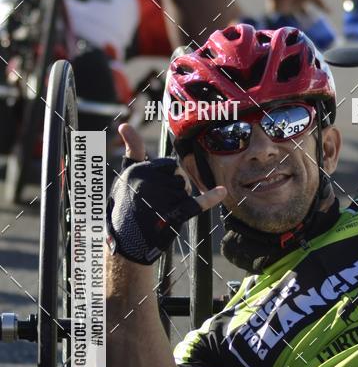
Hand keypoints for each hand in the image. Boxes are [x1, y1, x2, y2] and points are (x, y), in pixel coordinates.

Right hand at [106, 124, 225, 264]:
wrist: (127, 241)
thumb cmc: (127, 204)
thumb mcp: (126, 175)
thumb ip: (132, 150)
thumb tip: (125, 124)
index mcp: (138, 169)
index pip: (169, 165)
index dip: (167, 177)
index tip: (155, 191)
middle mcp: (148, 181)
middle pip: (180, 175)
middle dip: (176, 186)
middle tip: (158, 203)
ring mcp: (161, 198)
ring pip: (186, 189)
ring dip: (181, 199)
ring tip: (161, 211)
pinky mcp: (172, 214)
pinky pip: (195, 204)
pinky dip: (210, 198)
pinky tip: (222, 192)